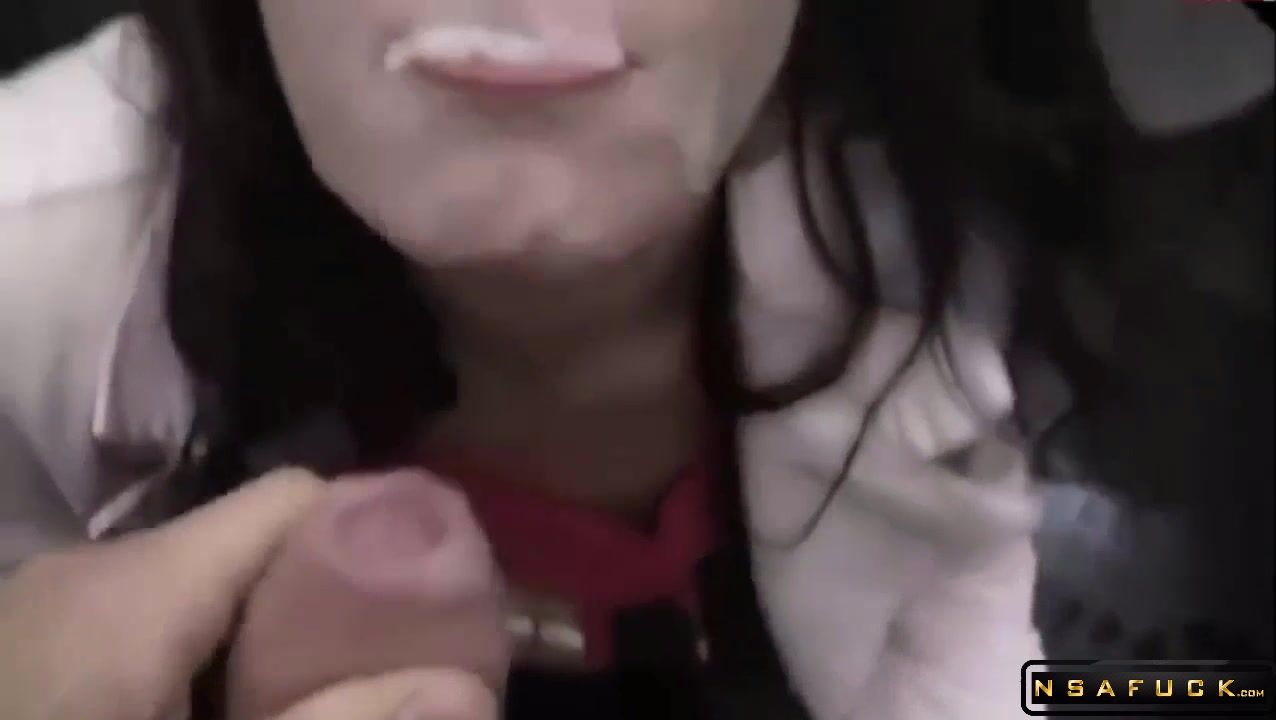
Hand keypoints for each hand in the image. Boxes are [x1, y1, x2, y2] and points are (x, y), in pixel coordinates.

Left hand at [0, 469, 497, 719]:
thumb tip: (471, 691)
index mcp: (125, 592)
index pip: (296, 502)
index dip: (382, 549)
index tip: (437, 634)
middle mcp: (80, 582)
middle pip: (258, 559)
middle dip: (335, 629)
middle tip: (381, 708)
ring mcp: (42, 627)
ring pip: (207, 612)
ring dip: (274, 671)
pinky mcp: (29, 671)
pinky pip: (149, 653)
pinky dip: (207, 692)